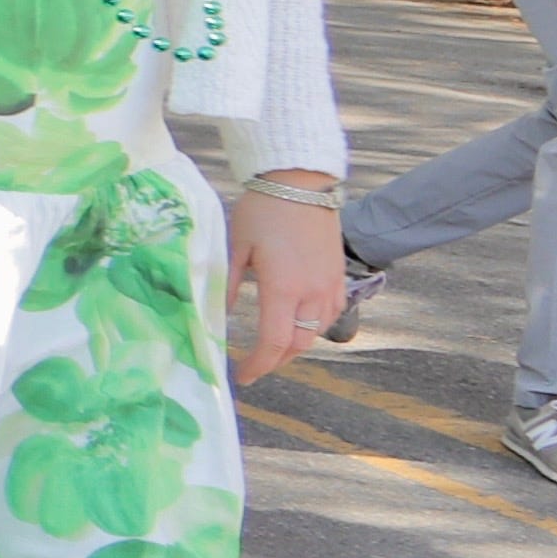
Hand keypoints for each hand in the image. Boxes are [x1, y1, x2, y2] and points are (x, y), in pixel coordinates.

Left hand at [226, 187, 345, 384]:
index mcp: (283, 288)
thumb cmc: (262, 210)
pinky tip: (298, 325)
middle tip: (254, 366)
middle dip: (275, 361)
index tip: (242, 376)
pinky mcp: (339, 275)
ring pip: (317, 333)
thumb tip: (217, 316)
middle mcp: (313, 292)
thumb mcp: (236, 248)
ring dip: (295, 346)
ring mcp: (330, 285)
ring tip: (273, 349)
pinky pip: (330, 314)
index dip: (257, 365)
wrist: (301, 181)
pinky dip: (313, 328)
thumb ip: (228, 285)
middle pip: (298, 345)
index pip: (273, 342)